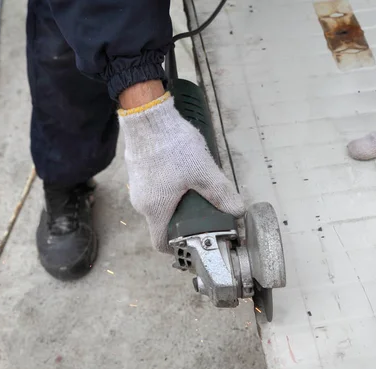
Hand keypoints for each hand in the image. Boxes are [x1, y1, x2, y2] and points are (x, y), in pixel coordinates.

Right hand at [119, 93, 243, 252]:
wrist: (147, 114)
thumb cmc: (172, 146)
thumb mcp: (204, 172)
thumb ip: (221, 194)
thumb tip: (237, 210)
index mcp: (155, 209)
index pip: (161, 243)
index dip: (178, 248)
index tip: (194, 242)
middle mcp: (141, 202)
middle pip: (163, 222)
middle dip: (184, 221)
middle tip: (205, 212)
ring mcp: (138, 185)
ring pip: (160, 203)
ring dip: (178, 201)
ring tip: (198, 189)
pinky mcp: (138, 170)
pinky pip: (155, 187)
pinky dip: (169, 187)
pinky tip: (184, 172)